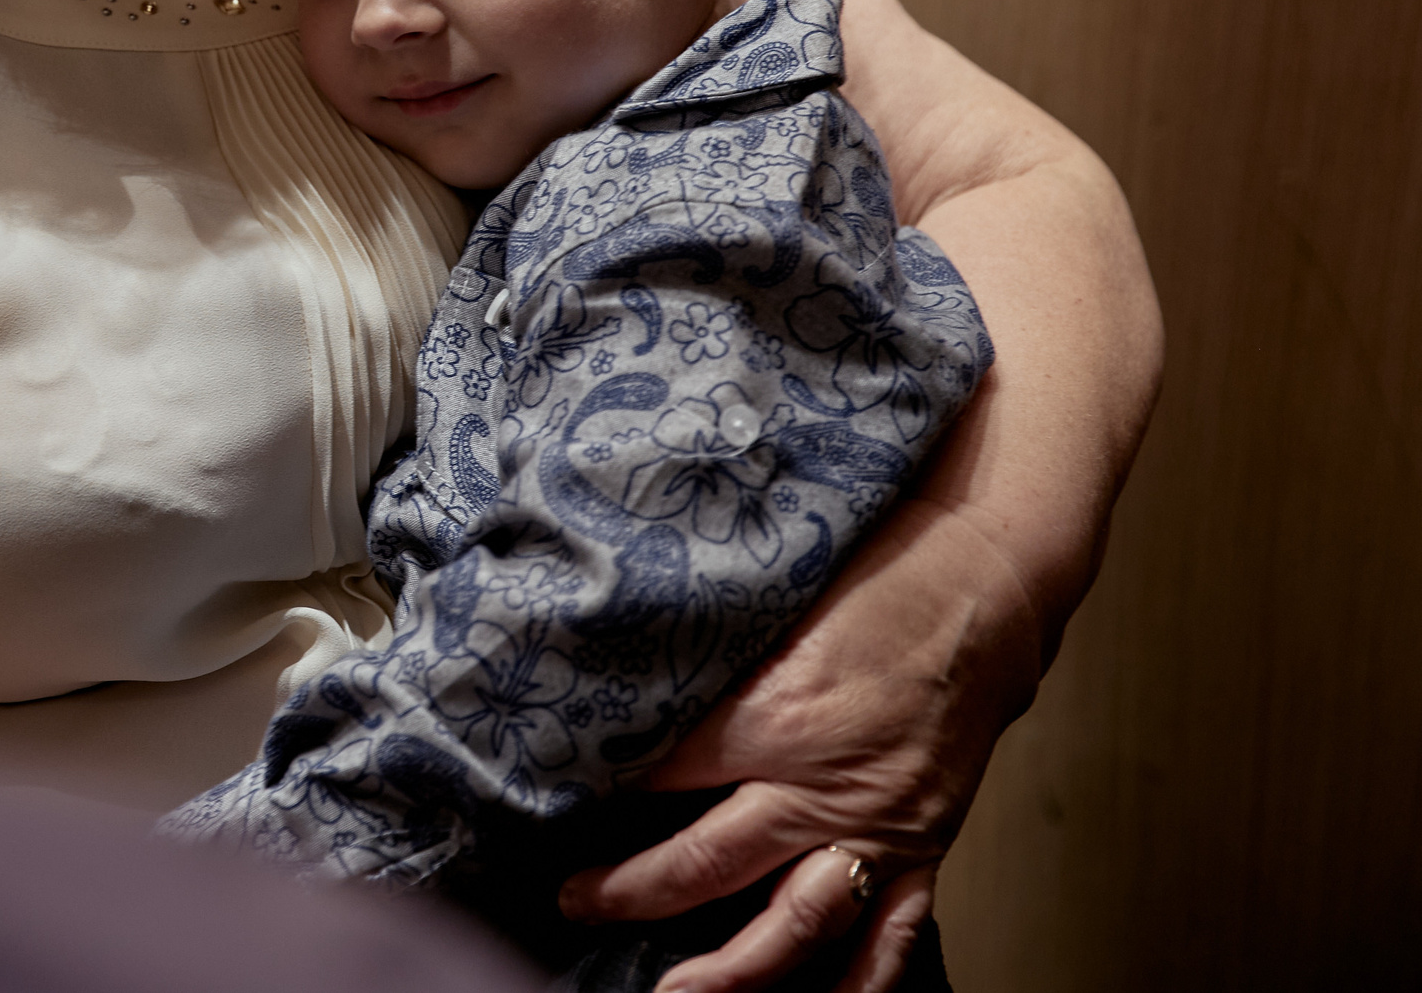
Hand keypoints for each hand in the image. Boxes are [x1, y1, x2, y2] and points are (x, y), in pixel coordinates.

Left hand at [555, 497, 1047, 992]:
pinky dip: (854, 985)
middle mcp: (822, 786)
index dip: (601, 793)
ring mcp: (877, 828)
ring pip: (792, 926)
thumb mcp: (775, 608)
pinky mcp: (922, 848)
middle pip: (707, 866)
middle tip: (575, 902)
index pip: (661, 775)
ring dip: (729, 972)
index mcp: (775, 716)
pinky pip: (889, 938)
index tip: (552, 799)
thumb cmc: (877, 586)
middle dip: (630, 893)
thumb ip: (712, 662)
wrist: (985, 592)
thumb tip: (628, 685)